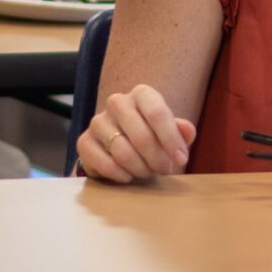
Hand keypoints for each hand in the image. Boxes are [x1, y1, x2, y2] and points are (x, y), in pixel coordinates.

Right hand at [75, 85, 198, 182]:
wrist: (121, 150)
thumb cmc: (151, 138)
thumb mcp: (170, 134)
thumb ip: (181, 131)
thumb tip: (188, 130)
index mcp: (141, 94)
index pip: (157, 112)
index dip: (171, 139)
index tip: (181, 159)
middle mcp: (117, 102)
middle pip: (141, 135)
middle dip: (157, 159)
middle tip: (165, 170)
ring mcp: (97, 121)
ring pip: (123, 152)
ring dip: (140, 169)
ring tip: (147, 172)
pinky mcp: (84, 142)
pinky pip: (105, 164)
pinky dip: (121, 175)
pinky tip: (128, 176)